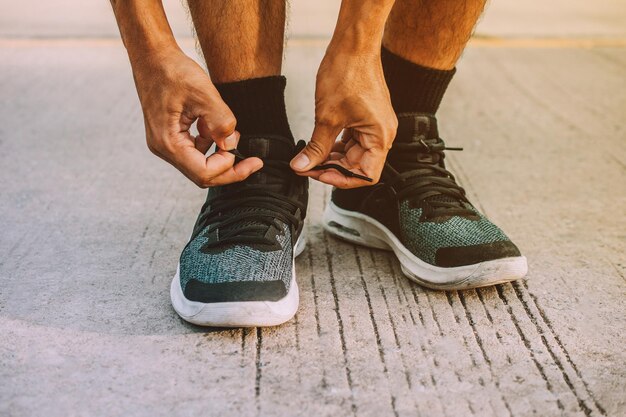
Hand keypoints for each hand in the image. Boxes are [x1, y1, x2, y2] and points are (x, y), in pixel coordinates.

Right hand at [131, 47, 261, 186]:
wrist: (153, 56)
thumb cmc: (172, 70)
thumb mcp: (203, 93)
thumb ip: (220, 121)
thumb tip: (231, 144)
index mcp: (168, 143)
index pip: (204, 173)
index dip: (230, 169)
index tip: (251, 159)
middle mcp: (164, 148)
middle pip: (202, 174)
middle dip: (229, 168)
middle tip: (253, 162)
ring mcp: (166, 143)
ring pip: (200, 164)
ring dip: (220, 153)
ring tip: (232, 132)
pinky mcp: (171, 136)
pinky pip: (195, 150)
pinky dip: (211, 143)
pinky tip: (217, 126)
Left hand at [290, 49, 396, 187]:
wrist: (354, 44)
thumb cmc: (346, 74)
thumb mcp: (327, 117)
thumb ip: (316, 146)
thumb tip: (301, 167)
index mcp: (380, 137)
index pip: (366, 175)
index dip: (341, 179)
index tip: (318, 175)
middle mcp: (383, 134)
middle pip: (358, 166)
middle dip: (332, 168)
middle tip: (306, 166)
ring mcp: (375, 125)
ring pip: (354, 154)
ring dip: (333, 158)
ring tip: (309, 157)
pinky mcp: (367, 117)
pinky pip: (352, 140)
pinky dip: (336, 145)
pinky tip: (319, 144)